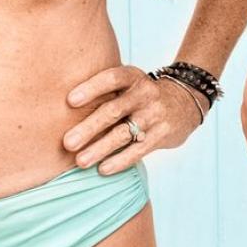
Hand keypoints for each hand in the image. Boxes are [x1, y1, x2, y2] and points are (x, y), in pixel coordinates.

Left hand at [63, 64, 205, 174]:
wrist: (185, 102)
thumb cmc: (140, 96)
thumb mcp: (129, 84)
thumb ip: (105, 93)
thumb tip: (60, 109)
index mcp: (133, 77)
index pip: (112, 78)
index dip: (92, 88)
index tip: (70, 100)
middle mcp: (145, 93)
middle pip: (113, 110)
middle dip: (89, 127)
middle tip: (67, 142)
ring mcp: (155, 114)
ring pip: (124, 133)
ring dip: (100, 148)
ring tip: (80, 162)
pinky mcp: (163, 134)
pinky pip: (138, 150)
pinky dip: (120, 160)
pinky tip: (103, 169)